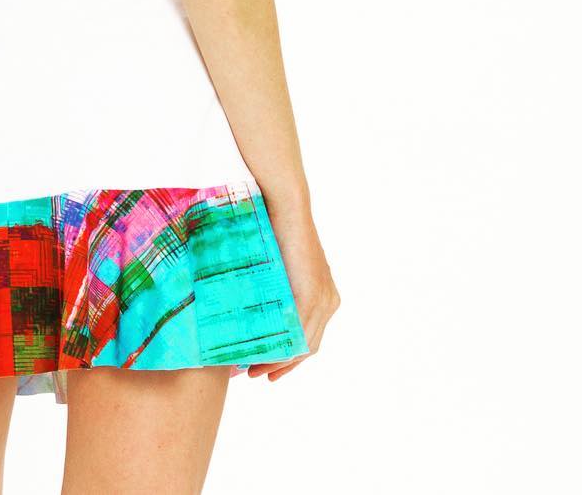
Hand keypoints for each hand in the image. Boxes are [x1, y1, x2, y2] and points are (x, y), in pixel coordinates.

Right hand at [246, 202, 339, 381]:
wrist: (285, 206)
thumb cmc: (275, 229)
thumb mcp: (278, 268)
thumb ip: (275, 289)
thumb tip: (252, 309)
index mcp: (325, 296)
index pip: (308, 338)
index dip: (289, 358)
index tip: (268, 370)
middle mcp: (329, 301)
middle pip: (308, 346)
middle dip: (282, 364)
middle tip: (256, 374)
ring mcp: (324, 298)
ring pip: (303, 342)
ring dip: (278, 359)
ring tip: (253, 367)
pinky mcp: (313, 293)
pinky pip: (298, 328)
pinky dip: (280, 344)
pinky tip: (261, 352)